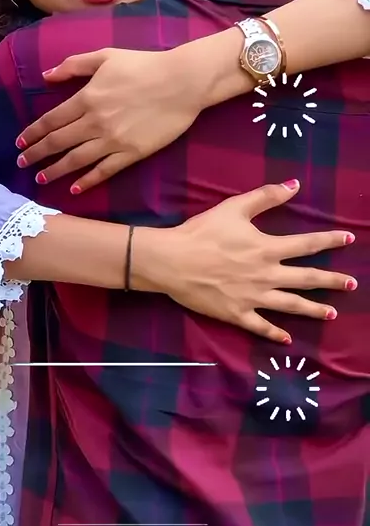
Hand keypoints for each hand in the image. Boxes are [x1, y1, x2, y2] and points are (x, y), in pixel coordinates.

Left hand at [17, 46, 206, 190]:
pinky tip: (75, 188)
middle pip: (58, 142)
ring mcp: (113, 140)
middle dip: (37, 155)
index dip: (33, 133)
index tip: (20, 143)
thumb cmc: (144, 65)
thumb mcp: (105, 56)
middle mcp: (95, 122)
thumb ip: (73, 65)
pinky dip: (87, 181)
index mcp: (87, 98)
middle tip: (22, 164)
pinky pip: (104, 170)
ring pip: (76, 160)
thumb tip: (45, 75)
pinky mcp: (132, 153)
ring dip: (55, 171)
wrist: (182, 82)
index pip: (51, 120)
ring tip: (41, 179)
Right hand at [140, 180, 356, 343]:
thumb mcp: (235, 208)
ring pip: (291, 305)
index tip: (349, 239)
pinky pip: (261, 327)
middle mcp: (266, 275)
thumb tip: (295, 185)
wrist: (173, 261)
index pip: (306, 244)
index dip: (329, 240)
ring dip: (314, 310)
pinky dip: (276, 334)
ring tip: (332, 314)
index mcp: (267, 249)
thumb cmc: (202, 232)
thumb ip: (266, 196)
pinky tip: (288, 340)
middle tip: (352, 284)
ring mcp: (253, 298)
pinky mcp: (237, 314)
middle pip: (307, 279)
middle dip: (332, 281)